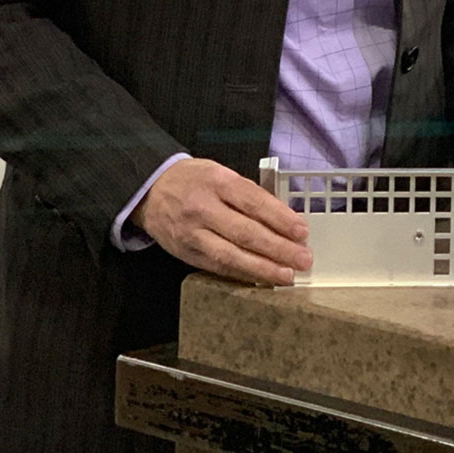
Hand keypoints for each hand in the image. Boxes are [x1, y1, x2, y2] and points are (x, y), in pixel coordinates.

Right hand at [137, 158, 312, 285]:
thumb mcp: (221, 173)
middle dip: (278, 248)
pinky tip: (261, 278)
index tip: (302, 232)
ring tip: (287, 276)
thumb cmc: (194, 180)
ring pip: (231, 256)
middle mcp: (203, 208)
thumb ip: (248, 193)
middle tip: (303, 259)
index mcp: (217, 181)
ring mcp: (193, 234)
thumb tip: (283, 218)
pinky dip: (242, 275)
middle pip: (245, 232)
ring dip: (263, 268)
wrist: (150, 191)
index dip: (280, 218)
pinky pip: (218, 267)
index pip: (254, 202)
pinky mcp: (186, 254)